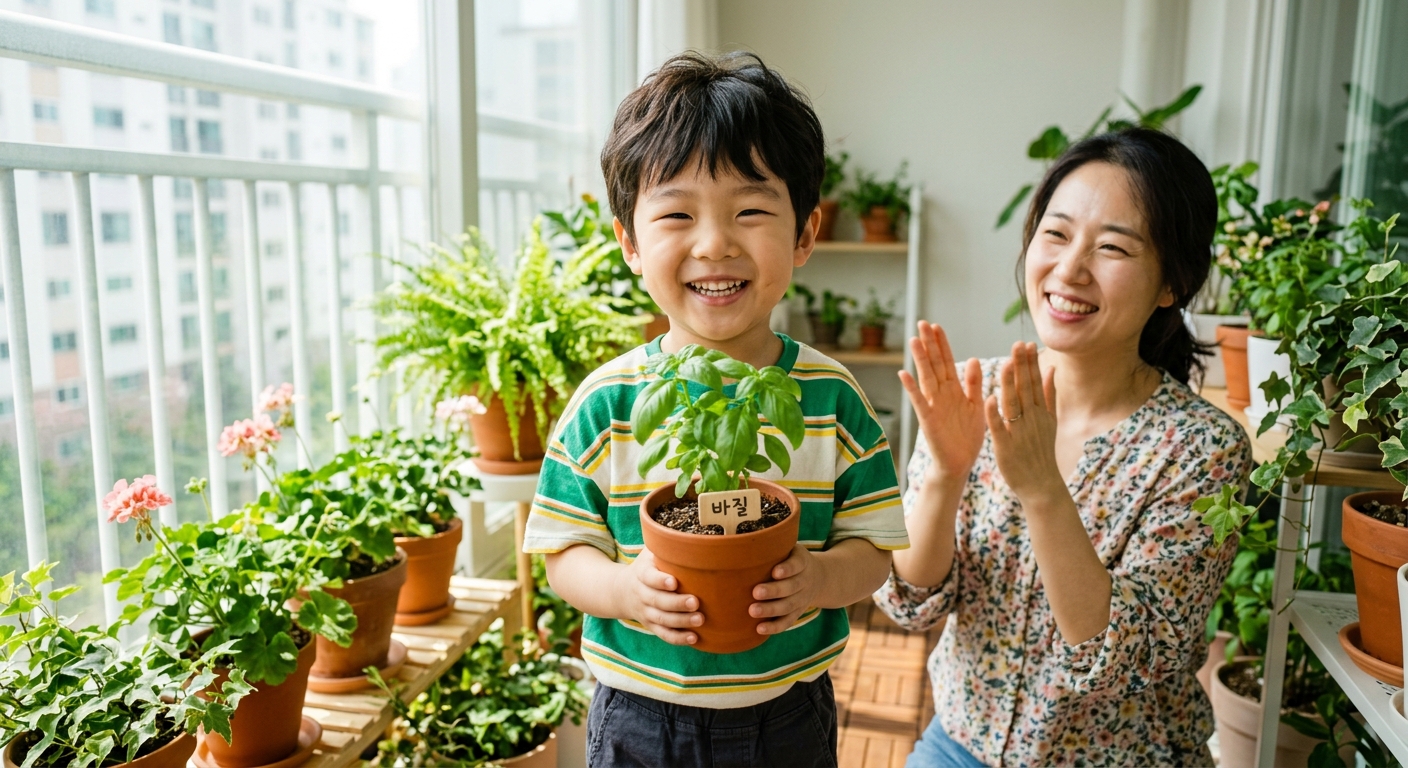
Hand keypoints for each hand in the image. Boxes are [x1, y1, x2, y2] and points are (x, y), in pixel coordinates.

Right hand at [615, 548, 702, 645]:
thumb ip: (665, 543)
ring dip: (681, 621)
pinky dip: (677, 638)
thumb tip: (693, 528)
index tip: (673, 581)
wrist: (620, 591)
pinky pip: (663, 634)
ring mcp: (646, 612)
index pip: (648, 577)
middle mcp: (642, 594)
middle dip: (676, 603)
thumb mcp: (649, 553)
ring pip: (661, 620)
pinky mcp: (651, 626)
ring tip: (700, 620)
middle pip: (657, 601)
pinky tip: (694, 638)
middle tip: (696, 602)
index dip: (659, 580)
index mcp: (641, 574)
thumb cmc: (646, 567)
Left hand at [749, 544, 822, 634]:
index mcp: (802, 561)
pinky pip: (788, 621)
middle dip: (774, 591)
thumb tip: (740, 541)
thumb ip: (772, 545)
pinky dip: (775, 627)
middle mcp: (805, 580)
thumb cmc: (791, 558)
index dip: (788, 569)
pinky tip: (760, 629)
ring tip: (753, 611)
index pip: (797, 564)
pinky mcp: (798, 612)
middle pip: (792, 587)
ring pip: (788, 606)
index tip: (775, 572)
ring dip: (771, 610)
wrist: (818, 577)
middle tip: (755, 592)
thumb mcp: (789, 547)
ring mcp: (803, 598)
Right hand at [898, 322, 986, 485]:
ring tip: (914, 340)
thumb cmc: (967, 437)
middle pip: (934, 364)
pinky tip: (903, 373)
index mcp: (954, 390)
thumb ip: (974, 384)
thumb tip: (974, 359)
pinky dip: (911, 388)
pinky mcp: (928, 420)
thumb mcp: (976, 406)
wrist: (959, 463)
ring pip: (926, 377)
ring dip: (920, 359)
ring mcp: (933, 406)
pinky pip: (919, 401)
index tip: (937, 326)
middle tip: (922, 323)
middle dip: (929, 344)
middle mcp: (941, 394)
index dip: (942, 345)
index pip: (947, 362)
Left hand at [985, 342, 1065, 504]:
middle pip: (1025, 389)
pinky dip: (995, 414)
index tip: (1026, 343)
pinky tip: (989, 398)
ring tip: (1006, 363)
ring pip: (1012, 404)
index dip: (1030, 363)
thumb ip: (1049, 395)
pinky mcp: (1006, 446)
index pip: (1034, 383)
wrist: (1042, 485)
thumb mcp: (1050, 421)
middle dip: (1021, 366)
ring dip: (1009, 384)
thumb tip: (1052, 369)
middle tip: (1018, 344)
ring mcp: (1019, 432)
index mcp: (1040, 412)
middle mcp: (1031, 419)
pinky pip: (999, 428)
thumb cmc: (1042, 452)